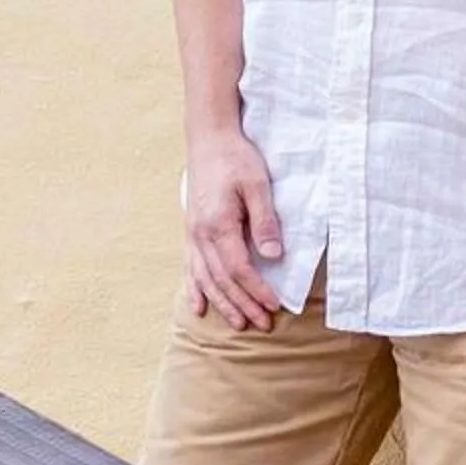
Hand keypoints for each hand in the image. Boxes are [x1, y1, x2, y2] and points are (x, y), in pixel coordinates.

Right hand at [184, 128, 284, 329]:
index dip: (257, 289)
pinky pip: (190, 267)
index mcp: (218, 224)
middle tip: (262, 325)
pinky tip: (198, 307)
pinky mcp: (191, 230)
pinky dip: (195, 289)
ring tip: (238, 323)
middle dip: (243, 304)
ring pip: (205, 278)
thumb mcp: (257, 184)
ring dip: (222, 303)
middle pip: (222, 279)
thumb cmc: (236, 158)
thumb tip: (273, 254)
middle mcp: (201, 234)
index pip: (239, 268)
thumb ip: (264, 221)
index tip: (274, 305)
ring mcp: (193, 234)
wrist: (209, 139)